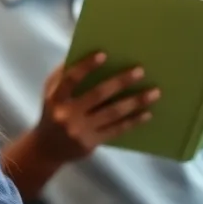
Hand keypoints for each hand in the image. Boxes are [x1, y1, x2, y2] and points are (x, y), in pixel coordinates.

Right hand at [33, 53, 159, 161]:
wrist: (47, 149)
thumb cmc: (53, 113)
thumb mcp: (51, 93)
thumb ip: (64, 76)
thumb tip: (86, 54)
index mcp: (55, 98)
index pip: (71, 79)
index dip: (86, 66)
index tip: (104, 54)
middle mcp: (67, 114)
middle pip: (98, 95)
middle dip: (121, 82)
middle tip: (140, 71)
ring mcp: (80, 130)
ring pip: (112, 113)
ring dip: (135, 101)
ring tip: (154, 92)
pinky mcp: (92, 142)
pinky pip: (116, 129)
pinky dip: (133, 121)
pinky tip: (147, 113)